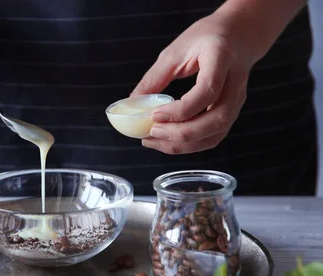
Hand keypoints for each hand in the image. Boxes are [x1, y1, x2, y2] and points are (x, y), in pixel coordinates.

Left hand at [130, 12, 253, 154]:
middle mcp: (235, 83)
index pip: (207, 91)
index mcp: (221, 59)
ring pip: (217, 133)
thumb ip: (154, 78)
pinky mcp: (232, 112)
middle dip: (182, 133)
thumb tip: (131, 104)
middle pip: (217, 119)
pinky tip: (168, 140)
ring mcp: (237, 100)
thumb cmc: (205, 39)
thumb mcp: (176, 51)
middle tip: (152, 132)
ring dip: (184, 144)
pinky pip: (213, 136)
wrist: (238, 35)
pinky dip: (190, 145)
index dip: (181, 109)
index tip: (155, 115)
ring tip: (154, 140)